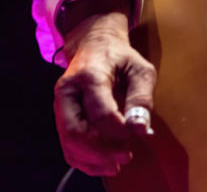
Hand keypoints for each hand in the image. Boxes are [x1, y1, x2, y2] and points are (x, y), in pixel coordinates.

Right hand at [54, 0, 155, 176]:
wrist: (94, 46)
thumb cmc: (121, 58)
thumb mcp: (141, 69)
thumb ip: (142, 97)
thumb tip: (140, 128)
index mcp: (90, 75)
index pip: (100, 111)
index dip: (118, 129)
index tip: (136, 134)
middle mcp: (68, 91)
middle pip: (76, 131)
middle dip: (102, 150)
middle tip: (126, 157)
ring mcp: (60, 105)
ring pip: (68, 141)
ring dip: (92, 159)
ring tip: (116, 165)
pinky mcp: (60, 116)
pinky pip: (67, 144)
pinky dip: (83, 159)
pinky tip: (102, 164)